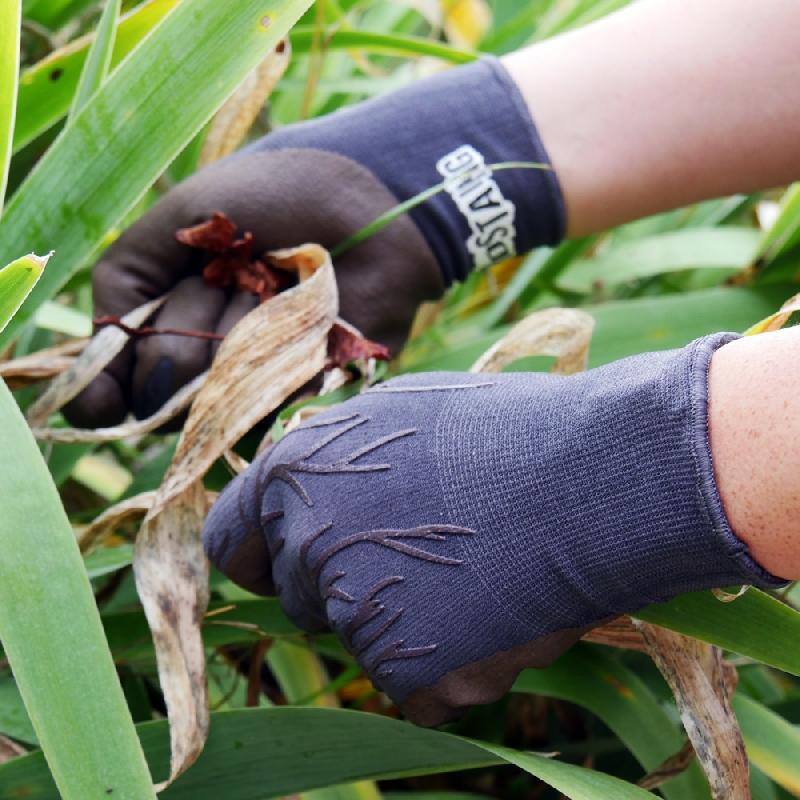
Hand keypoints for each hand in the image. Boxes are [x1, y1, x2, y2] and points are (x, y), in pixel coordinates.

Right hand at [63, 148, 441, 426]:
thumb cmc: (277, 195)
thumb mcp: (184, 216)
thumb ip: (127, 277)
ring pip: (210, 397)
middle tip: (230, 276)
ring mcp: (253, 371)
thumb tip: (95, 374)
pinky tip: (300, 320)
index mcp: (168, 305)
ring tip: (273, 284)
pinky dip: (274, 362)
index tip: (99, 403)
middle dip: (186, 328)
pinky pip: (263, 403)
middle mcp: (205, 346)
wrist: (370, 202)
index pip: (117, 372)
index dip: (102, 393)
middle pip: (160, 383)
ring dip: (235, 335)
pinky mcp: (299, 387)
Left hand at [202, 337, 781, 725]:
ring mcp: (355, 610)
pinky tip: (502, 616)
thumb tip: (315, 498)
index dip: (264, 557)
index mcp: (295, 472)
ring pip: (367, 645)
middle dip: (352, 589)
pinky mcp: (409, 670)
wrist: (596, 472)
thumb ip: (340, 464)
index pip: (235, 543)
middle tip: (429, 559)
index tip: (293, 566)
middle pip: (304, 599)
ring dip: (414, 627)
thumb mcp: (401, 416)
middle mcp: (308, 542)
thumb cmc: (507, 431)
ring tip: (483, 576)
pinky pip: (419, 689)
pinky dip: (454, 670)